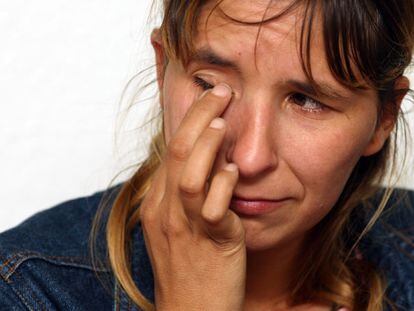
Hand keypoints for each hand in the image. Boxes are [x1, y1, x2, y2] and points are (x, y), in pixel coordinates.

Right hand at [139, 83, 245, 310]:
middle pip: (177, 152)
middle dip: (198, 116)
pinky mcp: (211, 243)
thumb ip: (186, 194)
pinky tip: (235, 171)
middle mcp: (166, 211)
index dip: (187, 120)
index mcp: (157, 204)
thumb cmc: (189, 268)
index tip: (207, 98)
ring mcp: (185, 227)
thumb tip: (209, 161)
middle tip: (220, 92)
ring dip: (207, 144)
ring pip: (189, 175)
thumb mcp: (178, 226)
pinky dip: (224, 184)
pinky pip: (213, 208)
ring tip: (222, 120)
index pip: (169, 151)